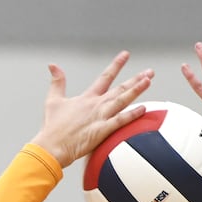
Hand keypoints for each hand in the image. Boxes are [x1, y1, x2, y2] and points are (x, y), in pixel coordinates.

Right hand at [30, 52, 153, 167]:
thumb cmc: (52, 127)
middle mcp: (96, 105)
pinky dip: (132, 115)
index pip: (105, 77)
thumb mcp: (53, 100)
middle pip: (119, 89)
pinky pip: (120, 121)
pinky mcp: (101, 131)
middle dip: (135, 79)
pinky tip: (143, 108)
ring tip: (148, 81)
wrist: (51, 146)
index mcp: (86, 98)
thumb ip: (57, 82)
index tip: (126, 55)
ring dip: (136, 90)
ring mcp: (100, 117)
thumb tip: (53, 65)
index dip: (116, 65)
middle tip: (150, 72)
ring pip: (122, 101)